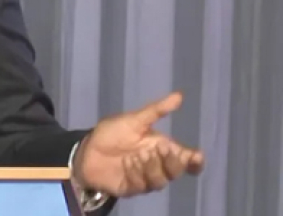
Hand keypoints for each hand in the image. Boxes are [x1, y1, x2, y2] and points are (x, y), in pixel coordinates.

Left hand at [72, 92, 204, 197]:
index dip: (194, 160)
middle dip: (172, 161)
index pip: (186, 158)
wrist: (87, 149)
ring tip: (139, 155)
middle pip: (176, 170)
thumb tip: (179, 95)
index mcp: (161, 148)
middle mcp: (157, 165)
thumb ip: (157, 110)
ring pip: (161, 180)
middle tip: (161, 148)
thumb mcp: (134, 120)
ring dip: (152, 167)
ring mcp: (146, 178)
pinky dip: (136, 174)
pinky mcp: (133, 188)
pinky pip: (142, 185)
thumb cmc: (111, 133)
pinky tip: (127, 164)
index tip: (196, 157)